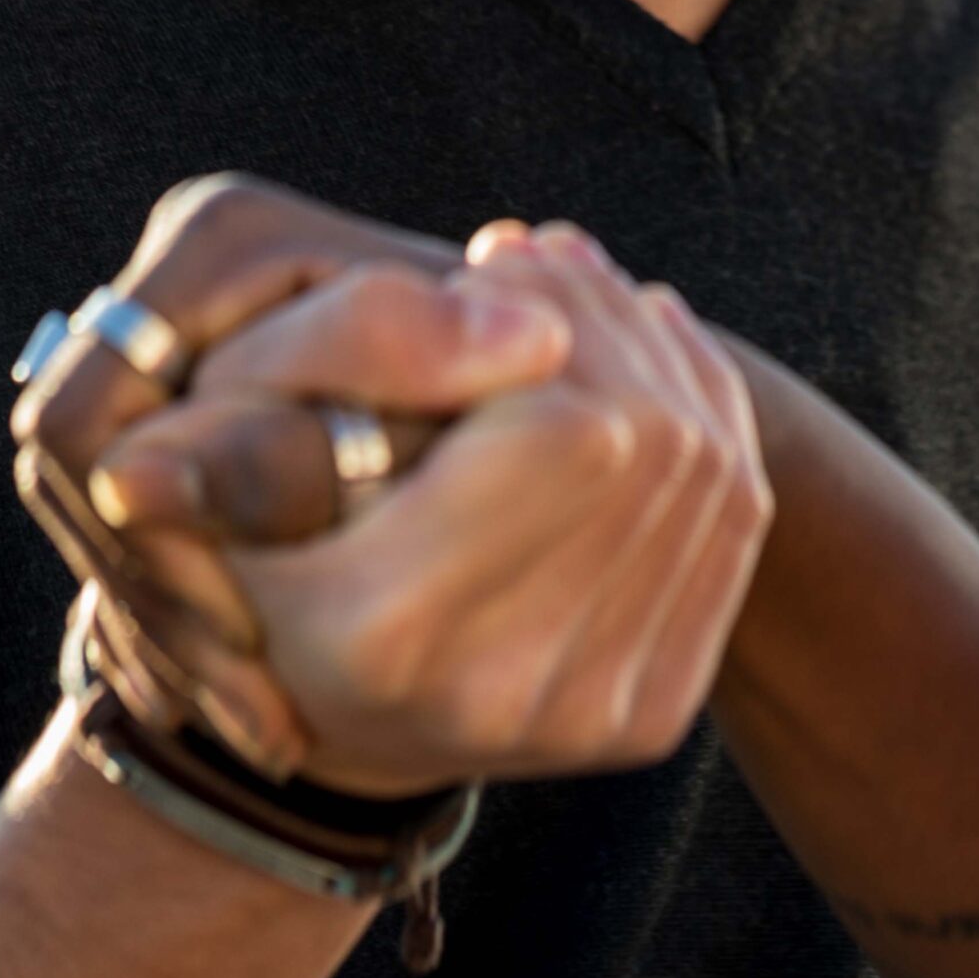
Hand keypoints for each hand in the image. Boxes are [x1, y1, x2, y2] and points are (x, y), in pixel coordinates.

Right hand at [28, 201, 771, 794]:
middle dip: (604, 317)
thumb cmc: (262, 497)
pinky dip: (700, 408)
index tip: (490, 259)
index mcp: (380, 629)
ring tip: (571, 297)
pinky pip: (736, 517)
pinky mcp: (651, 715)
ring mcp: (587, 720)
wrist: (308, 670)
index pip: (567, 431)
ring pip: (707, 466)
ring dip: (652, 347)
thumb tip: (525, 321)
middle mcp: (494, 697)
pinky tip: (631, 355)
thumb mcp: (242, 402)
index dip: (553, 313)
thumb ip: (352, 339)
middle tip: (534, 257)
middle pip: (649, 440)